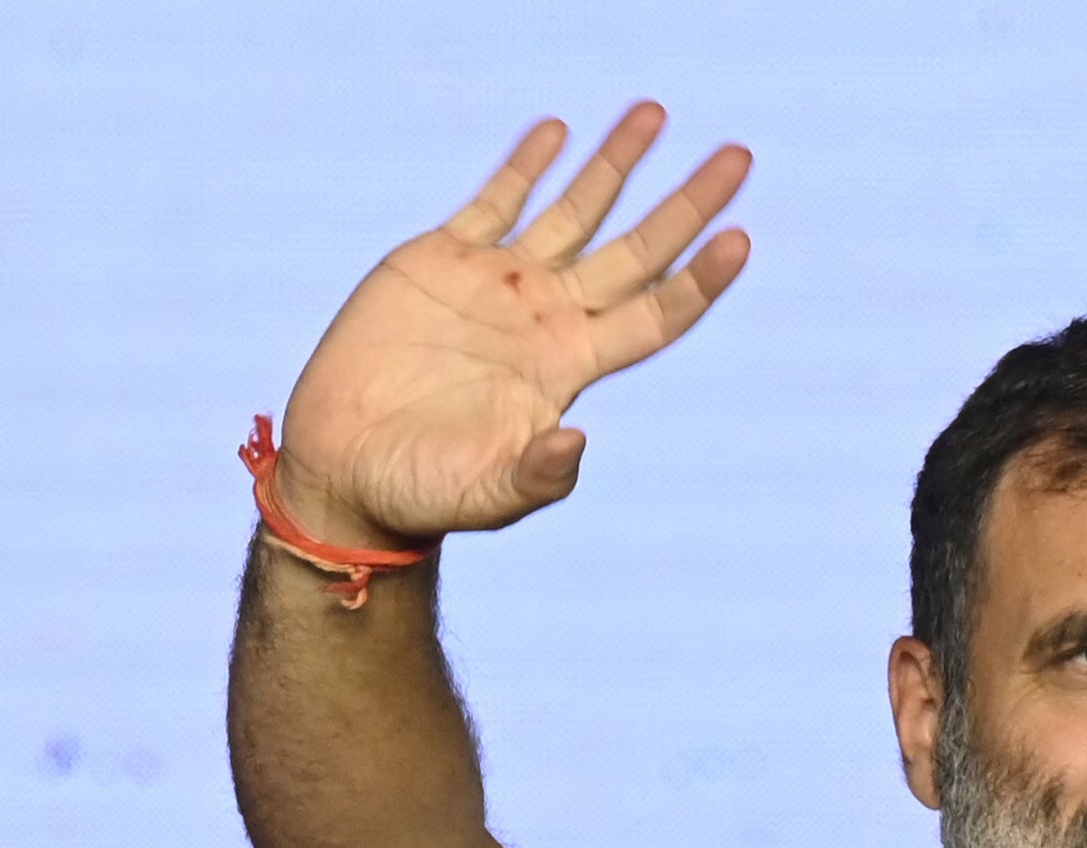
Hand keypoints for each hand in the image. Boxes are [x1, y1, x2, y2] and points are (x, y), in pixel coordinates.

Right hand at [270, 104, 751, 549]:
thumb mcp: (487, 494)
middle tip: (738, 157)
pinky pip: (496, 199)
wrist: (347, 467)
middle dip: (686, 205)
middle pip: (636, 251)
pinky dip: (525, 165)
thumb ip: (536, 475)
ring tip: (654, 113)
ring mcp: (499, 285)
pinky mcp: (442, 259)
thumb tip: (577, 443)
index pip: (653, 315)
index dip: (698, 280)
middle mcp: (548, 318)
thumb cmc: (423, 493)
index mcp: (569, 367)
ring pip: (575, 210)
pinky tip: (556, 131)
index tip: (738, 239)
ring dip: (614, 163)